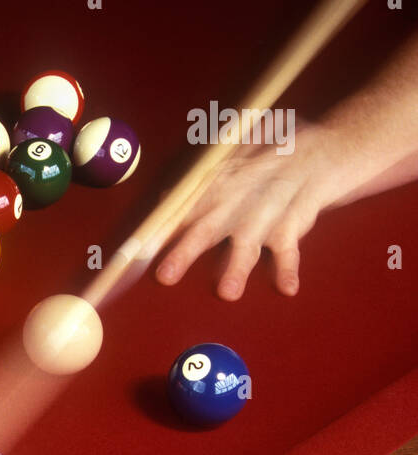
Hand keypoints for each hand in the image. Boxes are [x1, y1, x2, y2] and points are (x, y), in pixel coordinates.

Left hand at [155, 125, 347, 299]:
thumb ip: (202, 173)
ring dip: (237, 267)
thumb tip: (166, 196)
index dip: (163, 227)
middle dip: (185, 252)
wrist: (327, 149)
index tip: (142, 248)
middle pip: (206, 229)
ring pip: (247, 244)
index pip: (184, 205)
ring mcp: (266, 213)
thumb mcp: (237, 147)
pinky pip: (290, 250)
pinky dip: (289, 268)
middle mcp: (238, 199)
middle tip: (166, 275)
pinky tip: (287, 288)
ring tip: (228, 292)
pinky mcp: (293, 223)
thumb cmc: (273, 153)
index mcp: (219, 180)